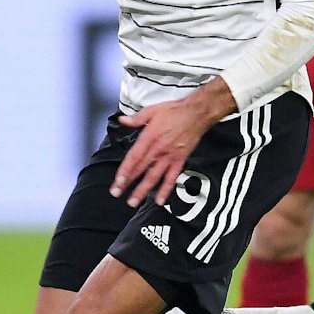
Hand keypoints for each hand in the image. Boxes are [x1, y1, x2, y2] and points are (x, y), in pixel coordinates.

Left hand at [111, 80, 233, 206]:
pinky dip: (165, 189)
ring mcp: (169, 157)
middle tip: (116, 194)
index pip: (134, 158)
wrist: (197, 114)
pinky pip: (172, 178)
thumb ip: (135, 119)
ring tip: (133, 202)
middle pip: (140, 169)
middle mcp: (158, 150)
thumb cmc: (174, 111)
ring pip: (154, 177)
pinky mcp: (180, 160)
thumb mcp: (151, 111)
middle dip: (127, 183)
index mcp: (149, 138)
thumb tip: (122, 120)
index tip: (117, 181)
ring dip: (143, 190)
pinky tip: (159, 200)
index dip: (125, 171)